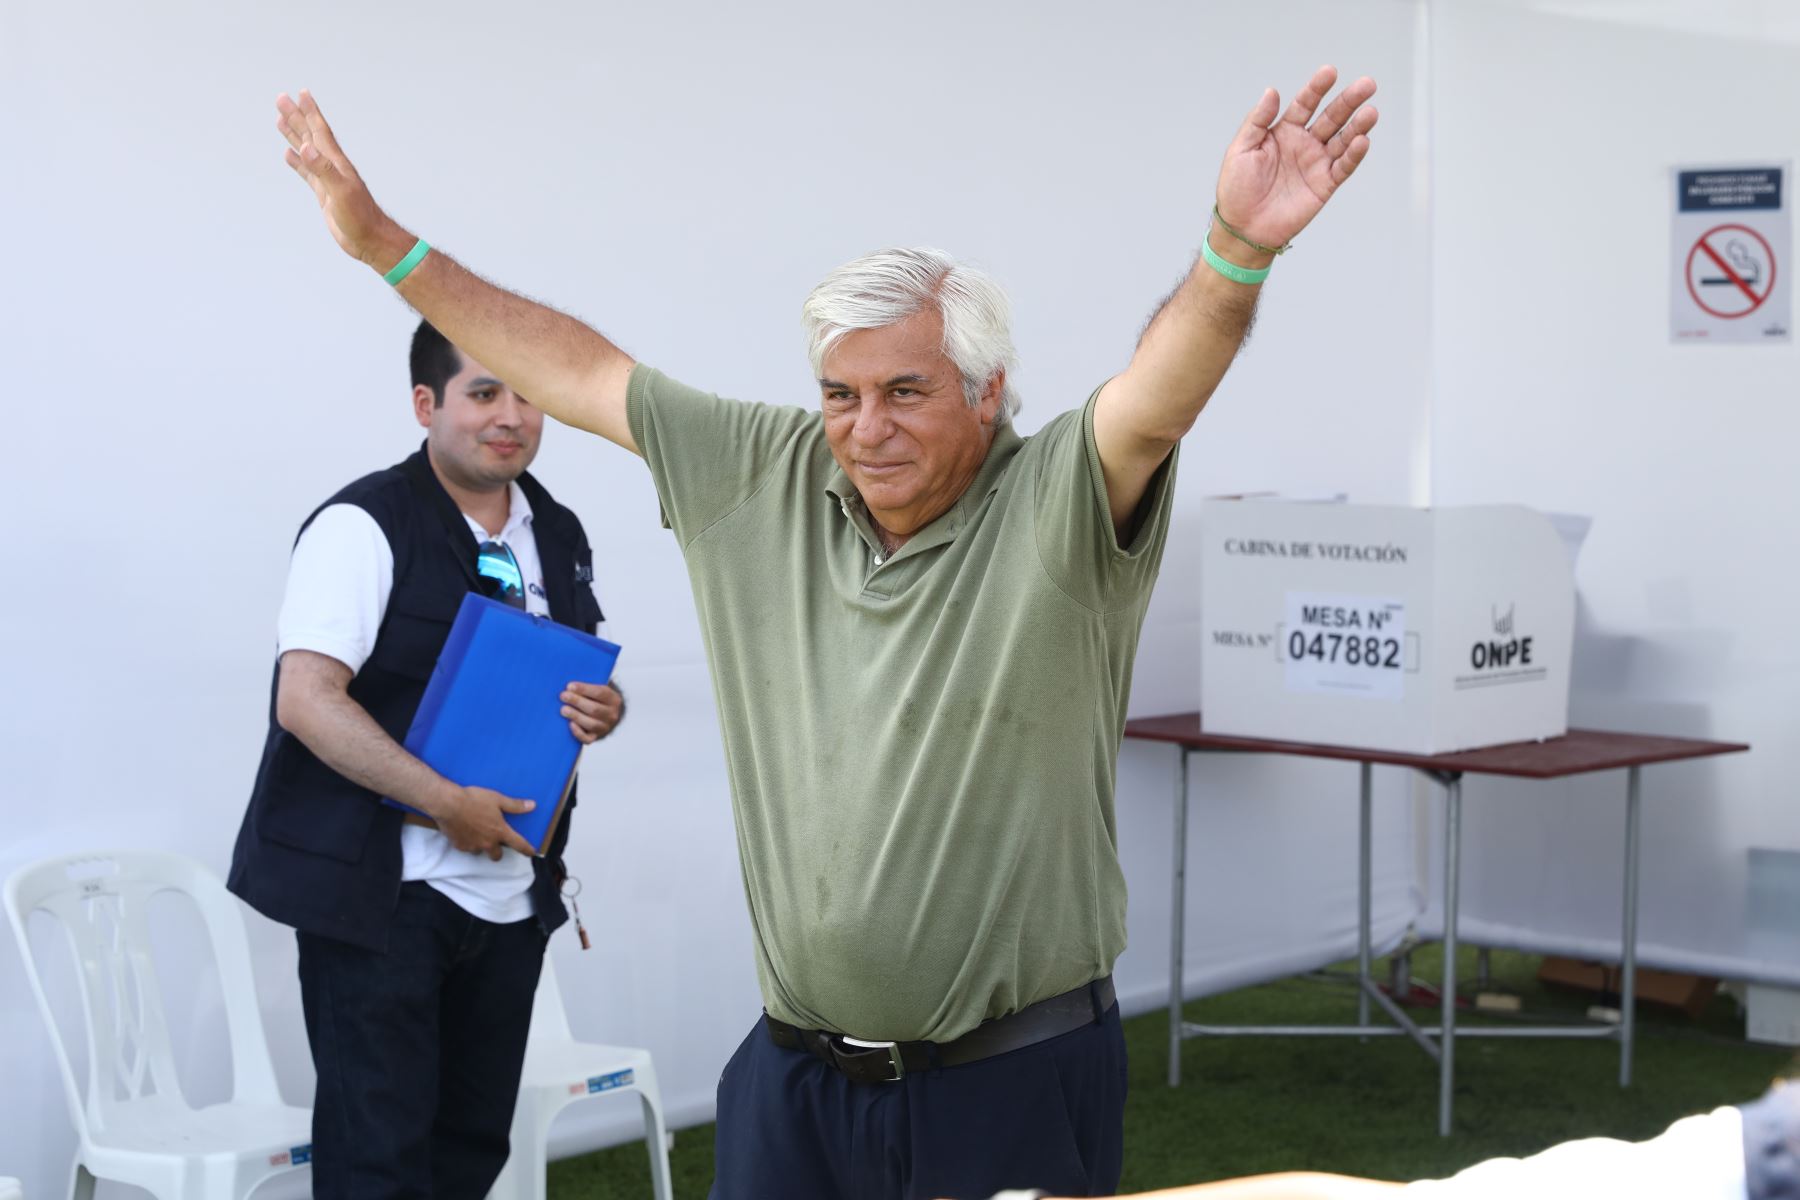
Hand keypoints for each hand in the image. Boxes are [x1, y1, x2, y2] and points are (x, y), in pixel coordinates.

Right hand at [275, 90, 410, 268]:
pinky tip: (289, 154)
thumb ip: (324, 170)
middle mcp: (331, 167)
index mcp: (336, 162)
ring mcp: (327, 179)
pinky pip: (307, 172)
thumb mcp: (340, 192)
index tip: (301, 93)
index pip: (320, 131)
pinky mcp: (324, 193)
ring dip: (294, 134)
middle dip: (296, 116)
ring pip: (306, 150)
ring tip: (280, 119)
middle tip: (281, 98)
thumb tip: (306, 148)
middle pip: (310, 135)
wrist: (369, 240)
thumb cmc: (360, 218)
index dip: (310, 112)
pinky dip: (297, 161)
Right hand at [428, 785, 537, 860]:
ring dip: (481, 846)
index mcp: (499, 831)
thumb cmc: (473, 800)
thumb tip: (531, 806)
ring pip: (480, 852)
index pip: (518, 844)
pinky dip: (468, 842)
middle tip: (496, 841)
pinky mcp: (459, 846)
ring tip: (478, 833)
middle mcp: (487, 842)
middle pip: (496, 856)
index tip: (531, 853)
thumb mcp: (497, 799)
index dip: (527, 850)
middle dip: (498, 851)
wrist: (448, 804)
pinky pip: (467, 848)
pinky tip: (465, 831)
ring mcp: (473, 846)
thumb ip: (515, 805)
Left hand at [561, 681, 622, 743]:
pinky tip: (570, 724)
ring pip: (591, 724)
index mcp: (614, 699)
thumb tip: (569, 686)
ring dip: (576, 716)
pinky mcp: (596, 737)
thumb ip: (587, 688)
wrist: (607, 715)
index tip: (569, 686)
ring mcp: (605, 728)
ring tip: (563, 709)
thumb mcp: (599, 690)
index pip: (600, 693)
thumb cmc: (597, 699)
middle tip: (563, 696)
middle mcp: (612, 715)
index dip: (584, 689)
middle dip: (577, 702)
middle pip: (594, 709)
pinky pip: (587, 738)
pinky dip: (578, 732)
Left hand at [1213, 65, 1377, 250]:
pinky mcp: (1324, 185)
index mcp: (1284, 131)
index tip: (1330, 72)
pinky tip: (1362, 141)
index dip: (1317, 88)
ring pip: (1342, 139)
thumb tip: (1272, 91)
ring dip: (1358, 126)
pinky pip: (1343, 167)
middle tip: (1367, 85)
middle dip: (1348, 101)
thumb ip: (1258, 121)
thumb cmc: (1237, 189)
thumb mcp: (1240, 149)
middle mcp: (1304, 143)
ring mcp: (1316, 163)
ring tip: (1370, 112)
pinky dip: (1354, 155)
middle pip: (1331, 117)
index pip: (1305, 104)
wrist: (1243, 228)